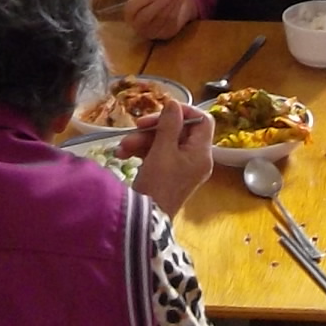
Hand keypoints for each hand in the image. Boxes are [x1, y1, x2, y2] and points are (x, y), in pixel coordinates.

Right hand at [123, 0, 202, 40]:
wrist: (171, 2)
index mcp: (131, 13)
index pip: (131, 8)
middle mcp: (139, 26)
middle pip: (146, 17)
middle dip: (159, 2)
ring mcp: (153, 32)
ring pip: (161, 17)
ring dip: (172, 1)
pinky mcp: (167, 33)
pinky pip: (172, 20)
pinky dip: (177, 6)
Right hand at [127, 99, 214, 217]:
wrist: (145, 222)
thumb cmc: (157, 185)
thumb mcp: (162, 151)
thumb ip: (169, 124)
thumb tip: (174, 103)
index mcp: (201, 153)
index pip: (203, 121)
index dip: (185, 111)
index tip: (164, 110)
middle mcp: (195, 160)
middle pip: (180, 131)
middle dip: (154, 128)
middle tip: (136, 126)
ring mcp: (182, 168)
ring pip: (164, 142)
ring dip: (142, 140)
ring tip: (122, 148)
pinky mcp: (167, 175)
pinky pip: (158, 155)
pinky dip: (141, 152)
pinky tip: (123, 154)